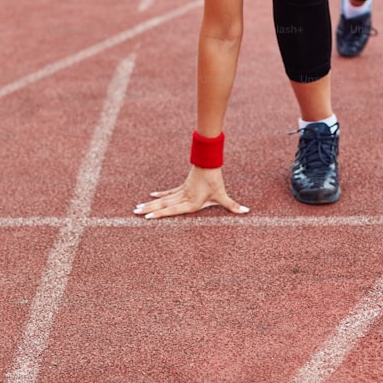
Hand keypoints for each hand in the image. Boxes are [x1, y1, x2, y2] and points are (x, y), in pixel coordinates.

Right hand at [134, 166, 249, 218]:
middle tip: (135, 213)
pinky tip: (151, 197)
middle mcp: (183, 198)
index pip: (173, 210)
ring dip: (150, 204)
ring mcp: (181, 192)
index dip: (160, 215)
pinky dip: (160, 195)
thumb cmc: (215, 181)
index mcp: (191, 203)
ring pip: (163, 200)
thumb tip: (246, 211)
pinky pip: (168, 192)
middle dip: (149, 210)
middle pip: (163, 205)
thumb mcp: (223, 195)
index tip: (148, 218)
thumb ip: (233, 206)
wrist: (209, 163)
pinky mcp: (182, 187)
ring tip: (137, 208)